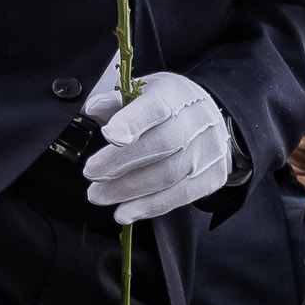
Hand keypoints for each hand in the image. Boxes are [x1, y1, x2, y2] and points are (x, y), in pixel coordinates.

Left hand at [84, 72, 235, 223]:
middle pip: (162, 145)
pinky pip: (181, 196)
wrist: (213, 120)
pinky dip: (150, 206)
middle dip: (122, 163)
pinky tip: (126, 212)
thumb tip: (93, 108)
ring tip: (99, 196)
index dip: (133, 122)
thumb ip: (115, 101)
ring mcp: (209, 151)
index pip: (155, 107)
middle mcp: (198, 122)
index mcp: (175, 94)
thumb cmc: (168, 106)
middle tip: (91, 174)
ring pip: (169, 175)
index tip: (110, 136)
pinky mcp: (213, 176)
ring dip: (130, 190)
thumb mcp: (142, 92)